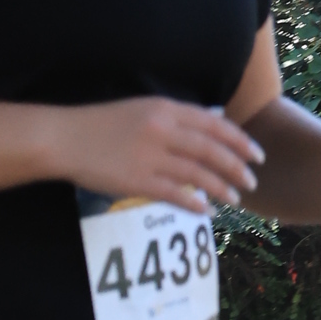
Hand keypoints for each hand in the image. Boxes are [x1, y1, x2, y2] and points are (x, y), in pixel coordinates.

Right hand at [50, 97, 261, 212]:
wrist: (64, 138)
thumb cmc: (102, 123)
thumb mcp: (142, 108)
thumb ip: (177, 116)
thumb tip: (214, 119)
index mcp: (165, 109)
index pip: (214, 125)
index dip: (239, 141)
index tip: (256, 155)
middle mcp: (162, 130)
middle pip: (211, 150)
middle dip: (237, 167)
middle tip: (252, 181)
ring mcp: (150, 156)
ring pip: (198, 174)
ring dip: (221, 188)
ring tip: (235, 199)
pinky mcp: (137, 181)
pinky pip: (174, 194)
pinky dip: (194, 203)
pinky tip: (206, 211)